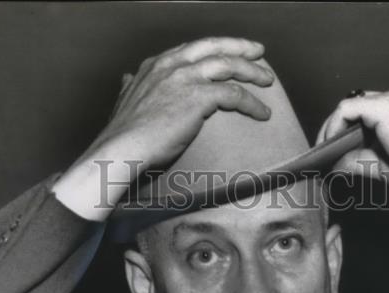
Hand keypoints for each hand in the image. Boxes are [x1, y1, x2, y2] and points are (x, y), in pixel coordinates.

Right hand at [55, 37, 274, 219]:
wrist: (122, 149)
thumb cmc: (124, 134)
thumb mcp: (124, 99)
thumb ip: (132, 85)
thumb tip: (128, 78)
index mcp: (156, 64)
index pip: (193, 48)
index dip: (215, 48)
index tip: (229, 50)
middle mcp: (172, 64)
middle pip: (214, 47)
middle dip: (239, 47)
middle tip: (258, 52)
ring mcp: (185, 78)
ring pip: (228, 65)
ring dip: (252, 71)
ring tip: (267, 81)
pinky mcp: (198, 97)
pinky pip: (234, 95)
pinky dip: (252, 103)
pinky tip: (262, 113)